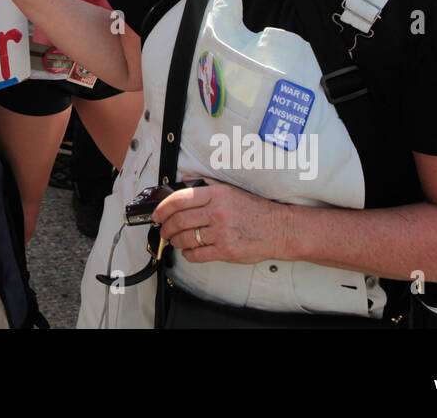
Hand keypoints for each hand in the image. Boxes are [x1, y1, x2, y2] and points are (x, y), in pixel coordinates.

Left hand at [153, 179, 293, 264]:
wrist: (279, 228)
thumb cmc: (256, 210)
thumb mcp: (231, 190)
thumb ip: (207, 185)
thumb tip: (185, 182)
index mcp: (217, 195)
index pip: (180, 199)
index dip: (163, 208)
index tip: (157, 214)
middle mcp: (218, 212)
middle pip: (179, 220)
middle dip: (166, 227)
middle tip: (163, 230)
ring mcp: (222, 232)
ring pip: (186, 238)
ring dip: (175, 241)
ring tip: (174, 241)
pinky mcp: (226, 250)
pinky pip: (198, 254)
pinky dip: (188, 254)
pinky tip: (188, 251)